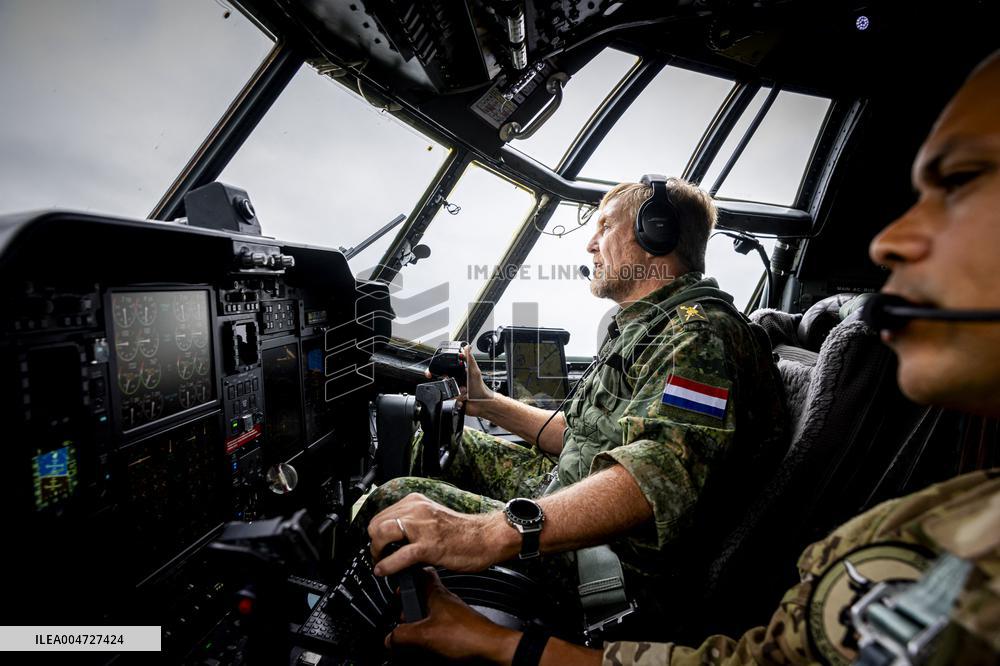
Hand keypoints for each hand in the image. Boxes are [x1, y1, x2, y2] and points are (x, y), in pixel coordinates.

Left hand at [368, 493, 513, 575]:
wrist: (487, 537)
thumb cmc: (464, 532)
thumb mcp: (432, 519)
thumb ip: (413, 524)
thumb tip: (394, 540)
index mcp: (417, 502)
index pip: (382, 514)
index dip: (376, 533)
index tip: (379, 545)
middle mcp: (417, 509)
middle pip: (377, 523)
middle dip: (374, 542)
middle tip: (379, 556)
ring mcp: (422, 526)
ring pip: (382, 534)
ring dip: (377, 552)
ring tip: (381, 562)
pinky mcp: (428, 545)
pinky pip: (399, 555)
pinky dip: (387, 565)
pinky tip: (384, 571)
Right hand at [385, 568, 519, 662]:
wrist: (490, 648)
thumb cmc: (467, 634)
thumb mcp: (425, 635)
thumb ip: (402, 635)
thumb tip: (389, 638)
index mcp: (436, 592)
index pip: (421, 571)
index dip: (407, 573)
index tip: (396, 581)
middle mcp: (444, 599)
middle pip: (421, 594)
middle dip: (408, 605)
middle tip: (400, 616)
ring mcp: (452, 612)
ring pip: (429, 611)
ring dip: (418, 620)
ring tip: (411, 632)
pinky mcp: (457, 626)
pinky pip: (437, 624)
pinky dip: (428, 630)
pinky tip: (425, 642)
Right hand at [426, 344, 494, 416]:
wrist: (482, 404)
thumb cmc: (480, 388)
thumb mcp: (474, 372)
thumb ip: (470, 359)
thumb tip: (467, 347)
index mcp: (461, 373)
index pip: (448, 369)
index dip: (441, 370)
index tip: (440, 371)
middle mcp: (457, 381)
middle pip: (445, 381)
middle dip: (450, 384)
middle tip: (462, 387)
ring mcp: (455, 391)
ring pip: (446, 390)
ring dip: (455, 393)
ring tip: (465, 394)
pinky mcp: (454, 400)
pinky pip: (449, 400)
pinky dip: (456, 400)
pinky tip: (463, 400)